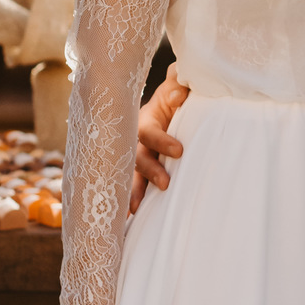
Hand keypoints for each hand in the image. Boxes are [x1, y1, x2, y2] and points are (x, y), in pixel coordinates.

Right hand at [131, 61, 188, 213]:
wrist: (174, 104)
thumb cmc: (177, 94)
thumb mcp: (178, 84)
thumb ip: (178, 84)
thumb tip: (178, 93)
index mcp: (146, 119)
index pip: (149, 131)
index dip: (161, 141)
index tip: (179, 151)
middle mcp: (136, 140)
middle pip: (136, 156)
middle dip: (149, 171)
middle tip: (165, 184)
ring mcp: (137, 157)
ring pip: (131, 175)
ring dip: (133, 191)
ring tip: (134, 210)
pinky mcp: (142, 171)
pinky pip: (134, 186)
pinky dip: (129, 201)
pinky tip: (125, 220)